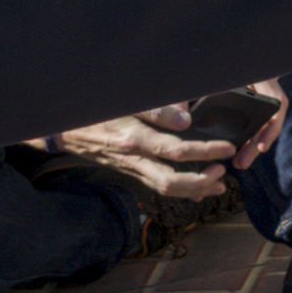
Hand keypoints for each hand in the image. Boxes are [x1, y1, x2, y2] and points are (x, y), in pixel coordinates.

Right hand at [49, 106, 247, 205]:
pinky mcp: (129, 172)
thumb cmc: (97, 110)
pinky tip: (197, 190)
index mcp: (135, 139)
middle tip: (223, 172)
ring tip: (218, 185)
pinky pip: (156, 186)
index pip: (176, 151)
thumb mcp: (125, 102)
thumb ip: (156, 110)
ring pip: (165, 189)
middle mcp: (133, 160)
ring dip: (194, 190)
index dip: (205, 151)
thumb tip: (186, 120)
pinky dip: (179, 190)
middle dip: (201, 182)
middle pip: (171, 182)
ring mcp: (131, 169)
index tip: (227, 148)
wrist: (64, 128)